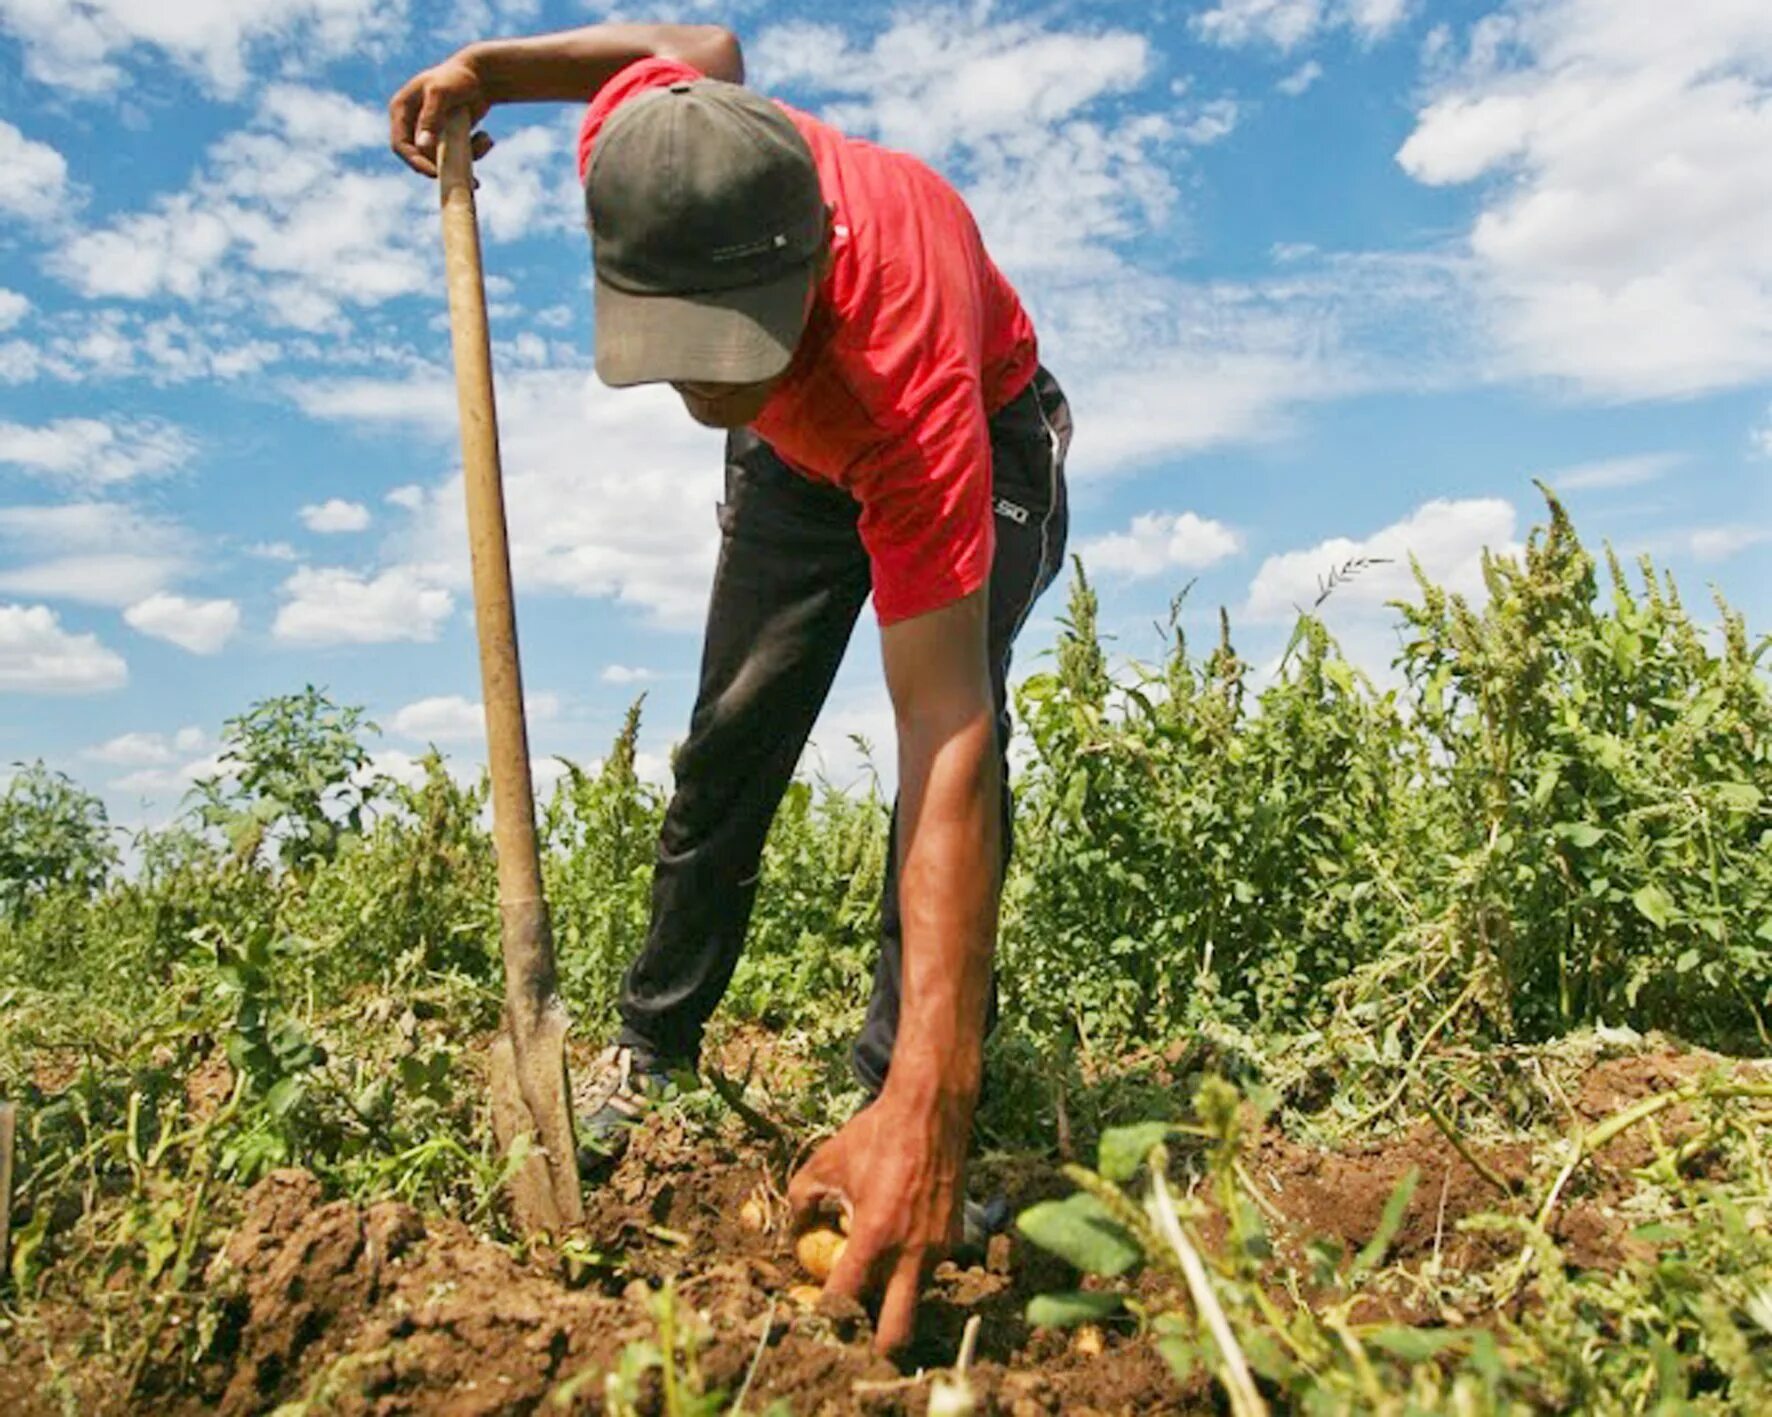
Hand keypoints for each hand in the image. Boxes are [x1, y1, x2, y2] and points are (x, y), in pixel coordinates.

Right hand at [388, 54, 494, 177]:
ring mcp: (432, 131)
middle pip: (421, 157)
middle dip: (444, 165)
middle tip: (464, 176)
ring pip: (442, 159)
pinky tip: (487, 137)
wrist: (482, 74)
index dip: (414, 161)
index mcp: (402, 110)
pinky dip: (475, 152)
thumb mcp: (441, 93)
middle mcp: (413, 122)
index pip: (400, 144)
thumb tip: (422, 146)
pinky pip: (457, 156)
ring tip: (485, 140)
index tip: (434, 173)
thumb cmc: (458, 77)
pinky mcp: (449, 137)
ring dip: (465, 158)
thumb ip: (430, 118)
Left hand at [787, 1082, 971, 1353]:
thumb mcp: (824, 1164)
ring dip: (894, 1299)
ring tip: (875, 1276)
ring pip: (914, 1298)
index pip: (846, 1299)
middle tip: (854, 1341)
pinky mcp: (955, 1238)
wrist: (930, 1111)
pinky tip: (900, 1238)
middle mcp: (910, 1253)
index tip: (816, 1319)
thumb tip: (795, 1233)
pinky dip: (912, 1265)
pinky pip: (929, 1267)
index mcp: (874, 1238)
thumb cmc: (874, 1135)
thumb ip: (801, 1203)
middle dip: (874, 1349)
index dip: (826, 1317)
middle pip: (896, 1334)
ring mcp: (938, 1249)